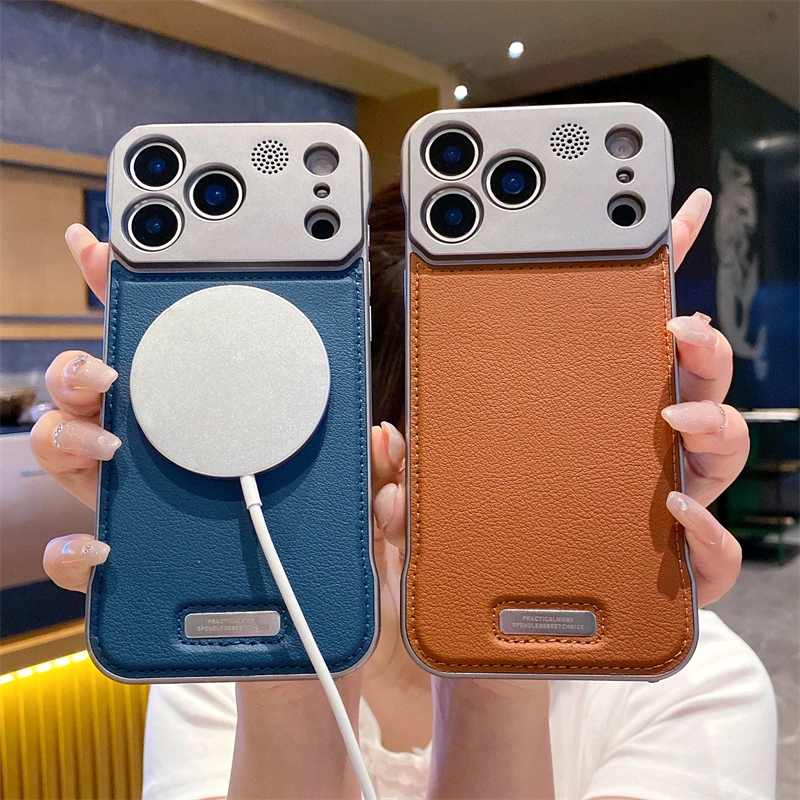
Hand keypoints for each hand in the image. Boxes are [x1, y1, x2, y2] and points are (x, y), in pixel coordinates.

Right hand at [36, 229, 363, 799]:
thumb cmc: (332, 571)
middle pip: (99, 393)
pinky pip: (79, 557)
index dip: (137, 298)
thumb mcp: (364, 514)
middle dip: (81, 367)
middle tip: (106, 371)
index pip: (176, 354)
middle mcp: (174, 460)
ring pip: (70, 456)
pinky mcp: (135, 571)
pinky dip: (74, 553)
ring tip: (107, 443)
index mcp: (225, 429)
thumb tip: (381, 439)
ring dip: (69, 438)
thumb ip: (373, 476)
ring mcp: (147, 511)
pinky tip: (102, 552)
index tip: (110, 246)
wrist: (310, 655)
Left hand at [371, 189, 746, 610]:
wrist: (492, 651)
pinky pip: (715, 554)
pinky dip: (710, 534)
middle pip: (693, 381)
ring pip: (718, 449)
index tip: (670, 211)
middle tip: (677, 329)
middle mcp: (632, 453)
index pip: (627, 336)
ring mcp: (658, 508)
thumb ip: (406, 475)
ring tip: (673, 413)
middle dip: (701, 345)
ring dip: (712, 419)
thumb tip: (383, 439)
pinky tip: (677, 514)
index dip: (657, 271)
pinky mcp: (669, 573)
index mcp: (585, 417)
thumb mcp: (428, 508)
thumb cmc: (470, 558)